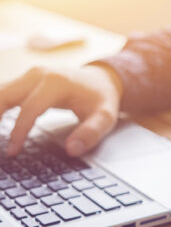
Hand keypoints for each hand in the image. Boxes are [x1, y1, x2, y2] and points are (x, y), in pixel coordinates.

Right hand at [0, 64, 122, 156]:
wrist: (103, 80)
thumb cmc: (102, 99)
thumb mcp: (105, 117)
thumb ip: (91, 133)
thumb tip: (72, 150)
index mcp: (56, 83)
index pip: (29, 109)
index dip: (18, 132)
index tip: (12, 151)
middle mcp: (39, 74)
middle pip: (3, 95)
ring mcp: (32, 74)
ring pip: (0, 92)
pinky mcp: (28, 79)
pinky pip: (5, 92)